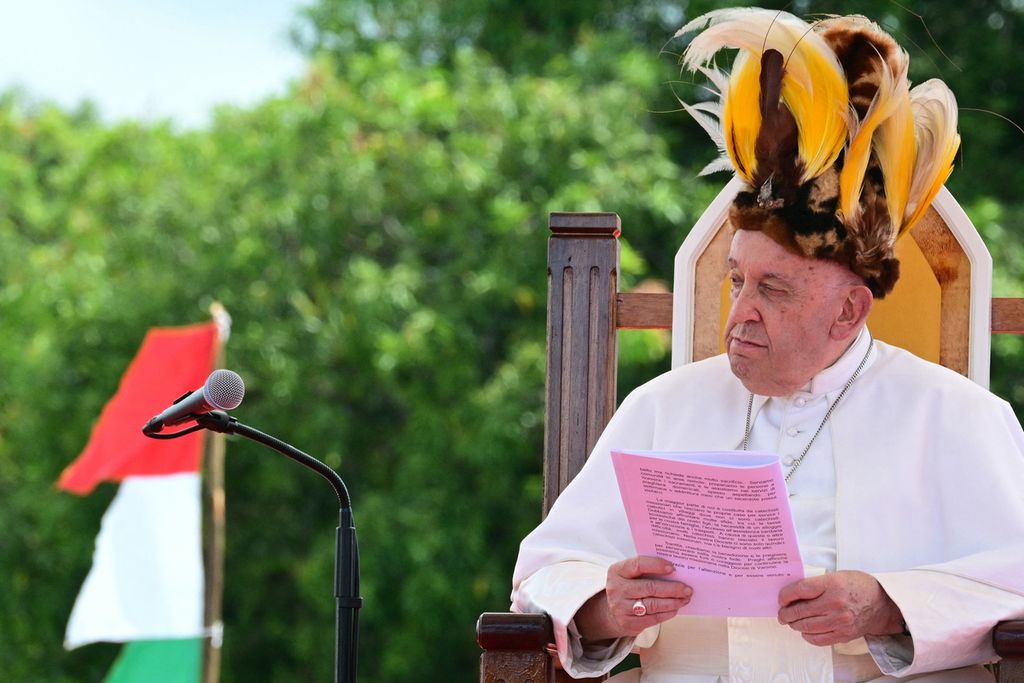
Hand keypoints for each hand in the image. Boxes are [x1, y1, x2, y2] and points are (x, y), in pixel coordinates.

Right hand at [575, 555, 692, 640]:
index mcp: (617, 571)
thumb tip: (675, 572)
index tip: (673, 568)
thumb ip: (646, 571)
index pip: (638, 564)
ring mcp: (621, 607)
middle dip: (672, 588)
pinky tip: (675, 608)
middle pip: (650, 587)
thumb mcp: (629, 574)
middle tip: (688, 589)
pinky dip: (668, 613)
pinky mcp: (628, 623)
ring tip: (685, 598)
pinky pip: (653, 618)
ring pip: (654, 604)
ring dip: (673, 602)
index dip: (657, 565)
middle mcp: (617, 589)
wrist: (610, 611)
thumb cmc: (627, 587)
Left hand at [777, 570, 904, 645]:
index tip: (781, 599)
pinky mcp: (843, 634)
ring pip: (806, 626)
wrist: (882, 604)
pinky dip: (807, 635)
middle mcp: (835, 603)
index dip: (786, 595)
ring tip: (790, 621)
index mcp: (832, 584)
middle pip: (800, 611)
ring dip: (794, 625)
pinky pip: (818, 639)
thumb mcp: (836, 576)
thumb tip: (793, 594)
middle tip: (782, 613)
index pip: (800, 590)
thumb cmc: (858, 587)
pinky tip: (804, 631)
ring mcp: (840, 621)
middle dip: (786, 613)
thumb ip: (816, 584)